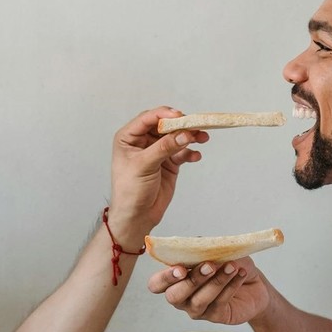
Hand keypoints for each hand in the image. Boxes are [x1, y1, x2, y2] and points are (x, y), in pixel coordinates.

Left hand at [106, 107, 208, 245]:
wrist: (137, 216)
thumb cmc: (130, 191)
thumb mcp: (144, 165)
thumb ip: (164, 148)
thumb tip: (184, 133)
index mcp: (129, 137)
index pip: (148, 118)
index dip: (164, 114)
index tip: (180, 116)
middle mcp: (143, 141)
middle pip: (165, 125)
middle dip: (181, 125)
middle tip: (195, 126)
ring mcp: (157, 151)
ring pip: (176, 137)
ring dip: (190, 137)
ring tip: (202, 138)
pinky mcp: (169, 163)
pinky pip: (182, 152)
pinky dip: (190, 153)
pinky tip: (196, 156)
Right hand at [148, 257, 269, 324]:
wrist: (254, 283)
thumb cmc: (229, 264)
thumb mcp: (216, 251)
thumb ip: (203, 248)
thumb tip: (196, 244)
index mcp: (175, 278)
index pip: (156, 284)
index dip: (164, 278)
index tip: (180, 268)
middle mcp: (182, 297)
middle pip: (174, 296)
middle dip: (191, 280)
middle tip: (209, 266)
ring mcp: (197, 309)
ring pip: (199, 300)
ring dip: (216, 281)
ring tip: (232, 266)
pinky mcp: (216, 316)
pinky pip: (220, 302)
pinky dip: (231, 285)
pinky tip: (239, 273)